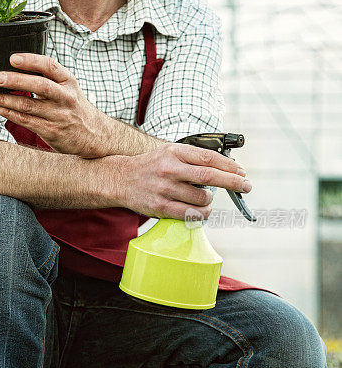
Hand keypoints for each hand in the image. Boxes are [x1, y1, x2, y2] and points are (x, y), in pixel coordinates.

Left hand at [0, 53, 103, 156]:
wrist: (95, 135)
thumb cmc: (75, 108)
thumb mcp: (69, 88)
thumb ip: (48, 78)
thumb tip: (16, 66)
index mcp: (69, 82)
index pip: (50, 66)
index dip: (31, 61)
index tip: (12, 58)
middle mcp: (65, 98)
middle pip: (39, 86)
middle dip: (16, 81)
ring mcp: (59, 116)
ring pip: (28, 106)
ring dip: (4, 100)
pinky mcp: (51, 131)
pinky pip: (26, 121)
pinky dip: (8, 113)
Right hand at [118, 142, 251, 219]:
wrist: (120, 179)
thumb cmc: (151, 166)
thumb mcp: (170, 152)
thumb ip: (193, 158)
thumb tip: (225, 169)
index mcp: (174, 152)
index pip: (208, 158)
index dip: (229, 166)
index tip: (242, 172)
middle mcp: (169, 169)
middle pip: (209, 177)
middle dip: (232, 182)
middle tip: (246, 186)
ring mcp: (164, 189)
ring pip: (202, 199)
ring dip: (211, 202)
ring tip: (207, 200)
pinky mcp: (160, 207)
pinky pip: (190, 214)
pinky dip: (201, 214)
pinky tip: (202, 212)